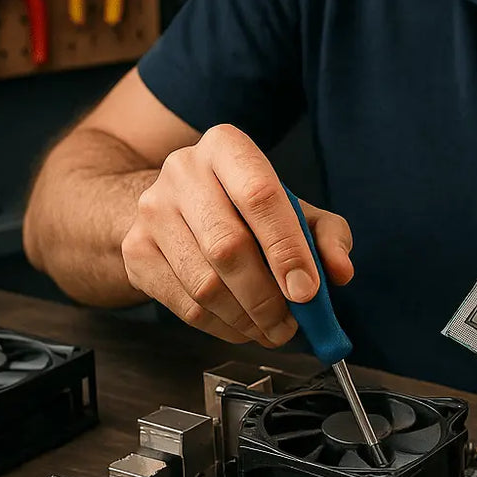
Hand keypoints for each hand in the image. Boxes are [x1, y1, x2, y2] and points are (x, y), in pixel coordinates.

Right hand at [122, 123, 352, 345]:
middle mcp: (182, 171)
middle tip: (290, 325)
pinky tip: (242, 327)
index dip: (286, 249)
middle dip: (267, 298)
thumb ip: (327, 235)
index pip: (259, 196)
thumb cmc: (245, 208)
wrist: (175, 207)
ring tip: (271, 330)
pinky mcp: (136, 250)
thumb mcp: (294, 209)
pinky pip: (184, 305)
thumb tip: (340, 271)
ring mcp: (151, 211)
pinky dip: (221, 327)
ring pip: (205, 284)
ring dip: (246, 320)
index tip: (307, 292)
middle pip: (228, 247)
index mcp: (226, 146)